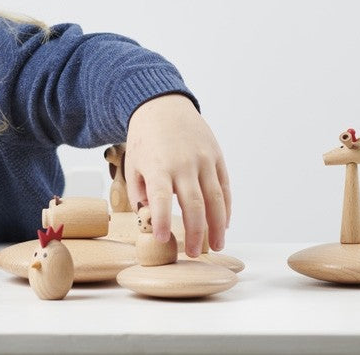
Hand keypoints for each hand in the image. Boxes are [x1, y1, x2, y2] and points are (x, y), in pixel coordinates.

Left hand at [124, 94, 230, 256]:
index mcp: (158, 166)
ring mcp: (203, 159)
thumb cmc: (145, 139)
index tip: (162, 239)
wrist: (162, 106)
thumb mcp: (133, 165)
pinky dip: (226, 208)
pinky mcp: (216, 156)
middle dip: (195, 233)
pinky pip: (224, 186)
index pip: (161, 198)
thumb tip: (150, 219)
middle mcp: (183, 163)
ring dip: (217, 226)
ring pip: (215, 199)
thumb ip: (140, 194)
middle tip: (193, 253)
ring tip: (215, 246)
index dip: (162, 221)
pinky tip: (223, 224)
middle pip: (194, 204)